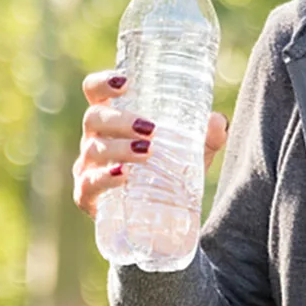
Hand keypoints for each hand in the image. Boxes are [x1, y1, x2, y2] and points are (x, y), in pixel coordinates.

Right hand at [71, 70, 228, 218]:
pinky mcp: (87, 196)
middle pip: (94, 119)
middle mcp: (94, 140)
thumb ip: (207, 137)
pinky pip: (89, 184)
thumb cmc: (167, 175)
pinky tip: (123, 175)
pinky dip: (105, 178)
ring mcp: (88, 168)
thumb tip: (218, 121)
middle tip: (151, 128)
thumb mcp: (191, 153)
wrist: (158, 222)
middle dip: (120, 120)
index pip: (95, 93)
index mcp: (111, 121)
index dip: (103, 83)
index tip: (126, 82)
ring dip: (120, 148)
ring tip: (148, 152)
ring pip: (94, 150)